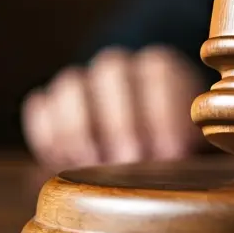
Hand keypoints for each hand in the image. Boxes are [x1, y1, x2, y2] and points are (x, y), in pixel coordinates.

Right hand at [21, 45, 208, 169]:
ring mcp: (80, 81)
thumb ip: (190, 148)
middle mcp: (117, 65)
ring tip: (91, 167)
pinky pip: (40, 107)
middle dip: (121, 121)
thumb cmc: (172, 145)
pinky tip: (61, 165)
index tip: (171, 154)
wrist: (136, 135)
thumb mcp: (193, 141)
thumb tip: (185, 167)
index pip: (159, 73)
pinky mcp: (50, 103)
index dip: (164, 113)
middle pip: (112, 74)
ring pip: (71, 85)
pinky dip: (48, 134)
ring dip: (80, 128)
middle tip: (130, 161)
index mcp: (160, 66)